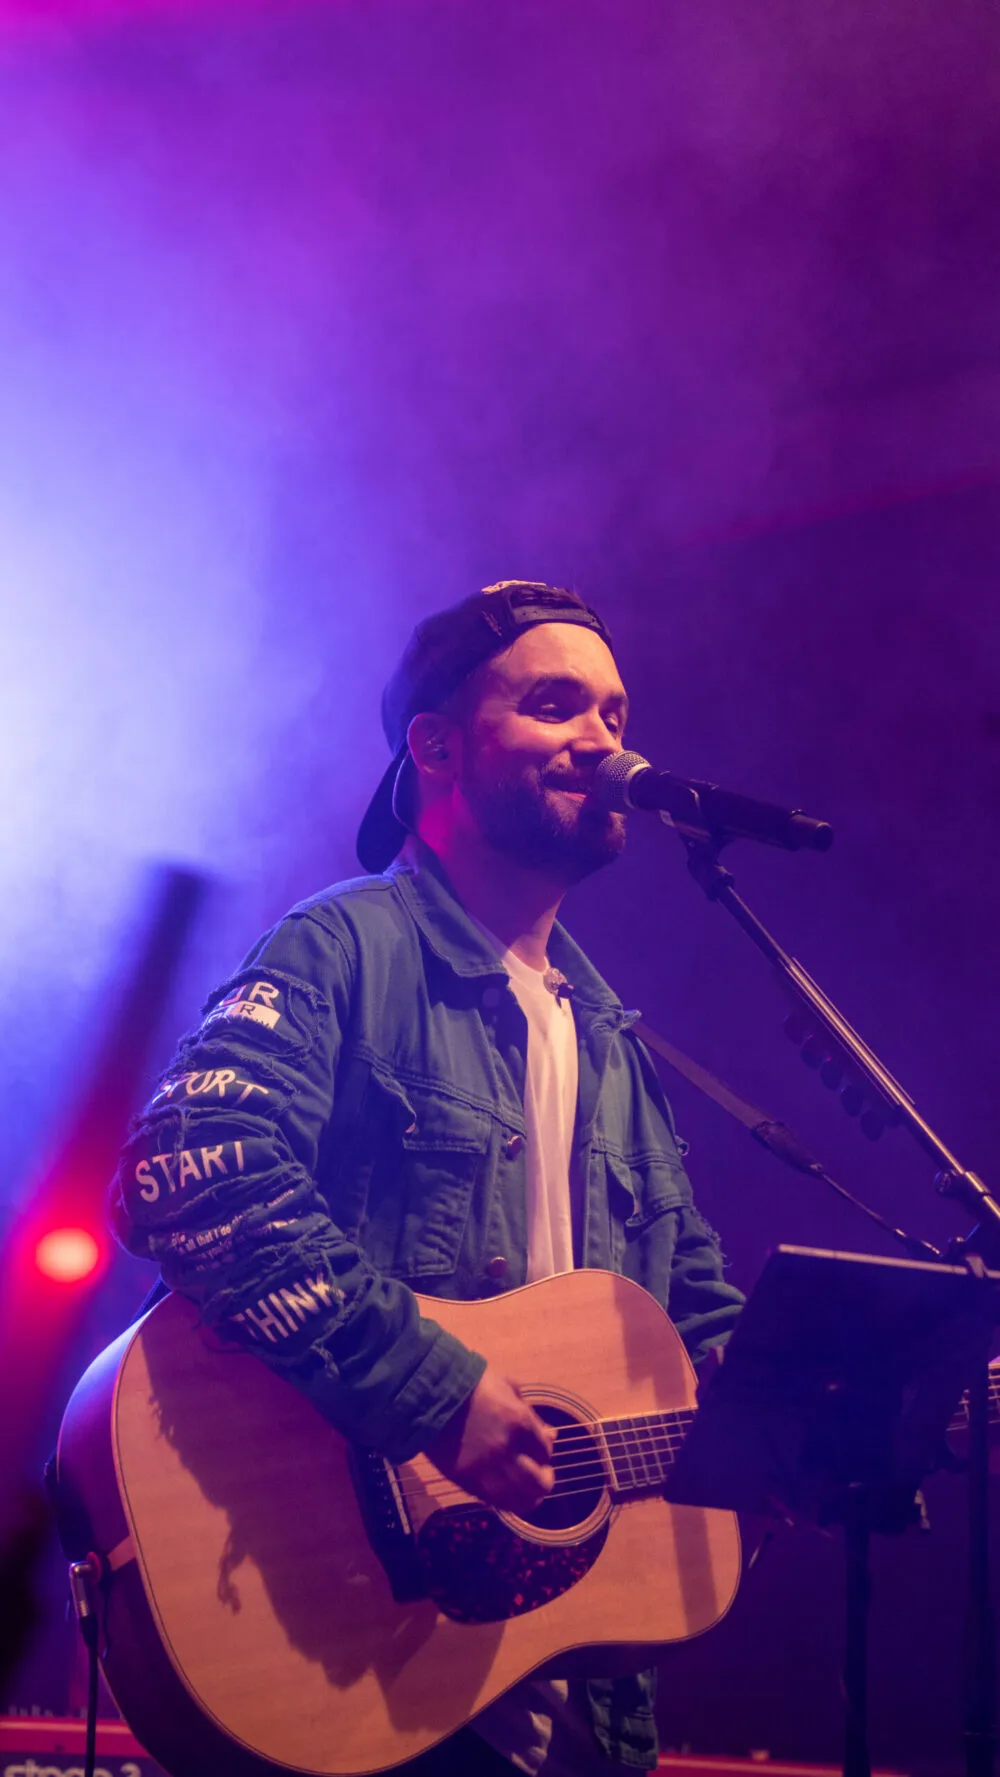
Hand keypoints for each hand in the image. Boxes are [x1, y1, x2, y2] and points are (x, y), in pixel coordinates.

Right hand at [423, 1367, 556, 1513]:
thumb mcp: (508, 1387)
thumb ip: (531, 1414)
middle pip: (539, 1482)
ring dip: (528, 1497)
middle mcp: (507, 1449)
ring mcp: (486, 1468)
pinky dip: (506, 1501)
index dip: (545, 1454)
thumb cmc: (472, 1384)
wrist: (430, 1395)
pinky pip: (495, 1502)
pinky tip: (506, 1493)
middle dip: (544, 1481)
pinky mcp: (467, 1481)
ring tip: (526, 1491)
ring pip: (519, 1499)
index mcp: (519, 1421)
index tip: (539, 1452)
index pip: (545, 1452)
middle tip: (540, 1475)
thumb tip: (551, 1434)